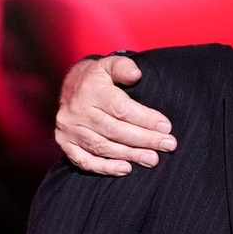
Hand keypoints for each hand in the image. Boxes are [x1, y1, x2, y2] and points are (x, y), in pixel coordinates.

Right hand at [55, 55, 174, 174]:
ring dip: (130, 155)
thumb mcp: (110, 65)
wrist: (71, 86)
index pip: (121, 109)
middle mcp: (77, 111)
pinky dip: (105, 168)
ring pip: (103, 147)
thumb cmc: (98, 78)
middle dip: (144, 140)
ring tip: (153, 159)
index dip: (145, 119)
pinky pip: (84, 161)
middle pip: (114, 130)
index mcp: (90, 91)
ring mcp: (69, 129)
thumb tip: (136, 74)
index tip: (166, 127)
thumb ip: (124, 67)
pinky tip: (126, 169)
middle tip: (168, 145)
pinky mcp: (65, 143)